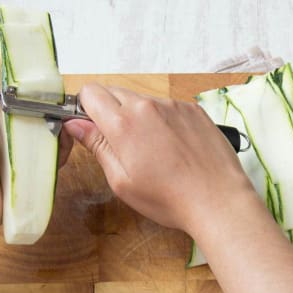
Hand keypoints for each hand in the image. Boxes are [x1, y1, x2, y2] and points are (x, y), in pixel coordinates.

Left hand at [0, 46, 72, 244]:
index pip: (10, 95)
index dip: (29, 85)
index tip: (49, 73)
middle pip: (31, 118)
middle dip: (48, 110)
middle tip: (66, 101)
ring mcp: (12, 161)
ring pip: (42, 142)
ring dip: (55, 134)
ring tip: (69, 123)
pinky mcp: (23, 182)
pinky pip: (45, 168)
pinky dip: (56, 159)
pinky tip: (64, 149)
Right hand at [63, 83, 254, 234]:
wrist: (217, 200)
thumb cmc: (168, 198)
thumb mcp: (121, 180)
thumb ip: (97, 145)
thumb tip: (75, 124)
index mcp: (123, 124)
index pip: (90, 92)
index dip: (86, 109)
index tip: (92, 128)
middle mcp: (147, 106)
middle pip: (114, 92)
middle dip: (110, 112)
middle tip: (122, 145)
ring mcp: (173, 105)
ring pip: (142, 99)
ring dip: (138, 117)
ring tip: (153, 150)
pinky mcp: (193, 109)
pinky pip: (167, 106)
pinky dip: (163, 120)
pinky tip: (173, 147)